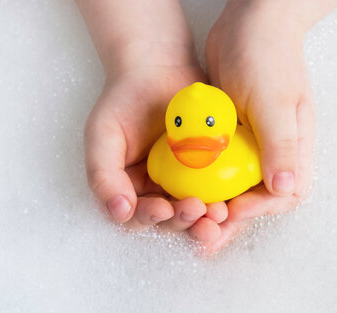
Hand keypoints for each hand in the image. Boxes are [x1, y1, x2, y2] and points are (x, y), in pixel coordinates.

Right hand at [79, 0, 228, 232]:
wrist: (157, 68)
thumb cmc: (124, 100)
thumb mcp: (103, 135)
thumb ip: (104, 175)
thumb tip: (120, 213)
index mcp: (132, 188)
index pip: (139, 215)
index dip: (151, 218)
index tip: (164, 208)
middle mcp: (160, 189)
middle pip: (173, 219)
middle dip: (185, 221)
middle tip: (198, 211)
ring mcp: (187, 180)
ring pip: (199, 210)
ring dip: (209, 217)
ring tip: (219, 213)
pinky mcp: (212, 168)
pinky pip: (220, 188)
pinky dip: (227, 197)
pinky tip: (234, 198)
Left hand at [189, 1, 332, 254]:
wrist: (248, 24)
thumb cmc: (268, 57)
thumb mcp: (274, 101)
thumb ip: (280, 144)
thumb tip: (285, 187)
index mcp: (294, 148)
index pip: (283, 194)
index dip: (256, 209)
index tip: (229, 213)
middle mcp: (275, 152)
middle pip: (258, 199)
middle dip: (232, 220)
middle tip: (203, 236)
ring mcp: (253, 145)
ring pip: (236, 188)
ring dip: (216, 206)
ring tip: (191, 222)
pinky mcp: (232, 137)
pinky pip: (219, 169)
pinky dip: (204, 183)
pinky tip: (184, 192)